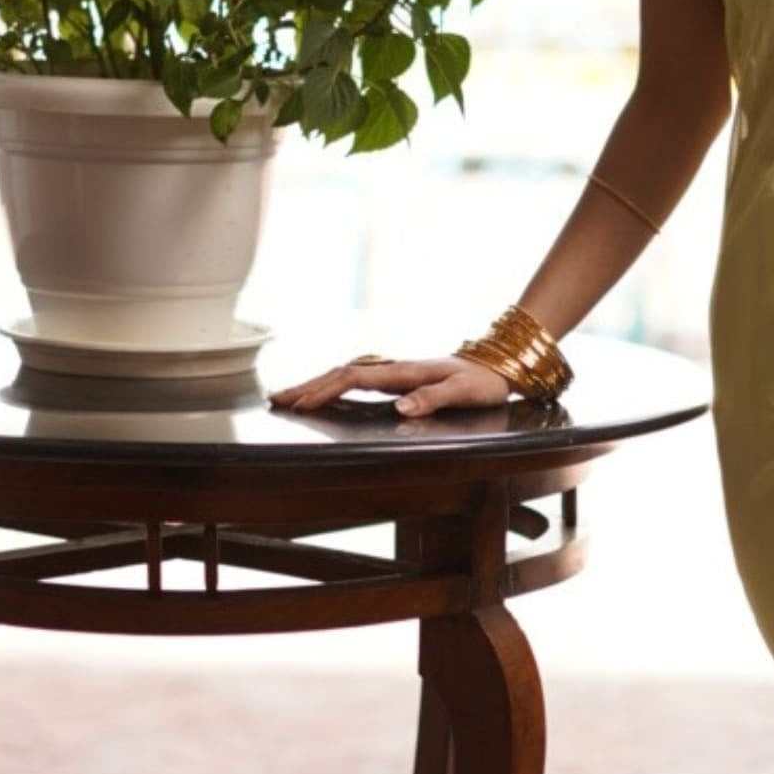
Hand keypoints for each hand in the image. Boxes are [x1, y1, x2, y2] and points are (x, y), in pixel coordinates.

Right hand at [267, 352, 515, 416]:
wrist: (497, 365)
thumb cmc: (482, 382)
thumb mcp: (464, 392)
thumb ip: (433, 398)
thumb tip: (400, 408)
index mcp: (404, 372)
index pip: (355, 378)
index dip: (326, 390)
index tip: (302, 404)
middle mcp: (394, 369)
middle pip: (341, 373)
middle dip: (308, 385)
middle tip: (276, 398)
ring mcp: (394, 372)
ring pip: (346, 374)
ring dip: (316, 384)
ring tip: (288, 396)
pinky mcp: (397, 377)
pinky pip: (357, 378)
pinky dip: (334, 385)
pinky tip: (323, 393)